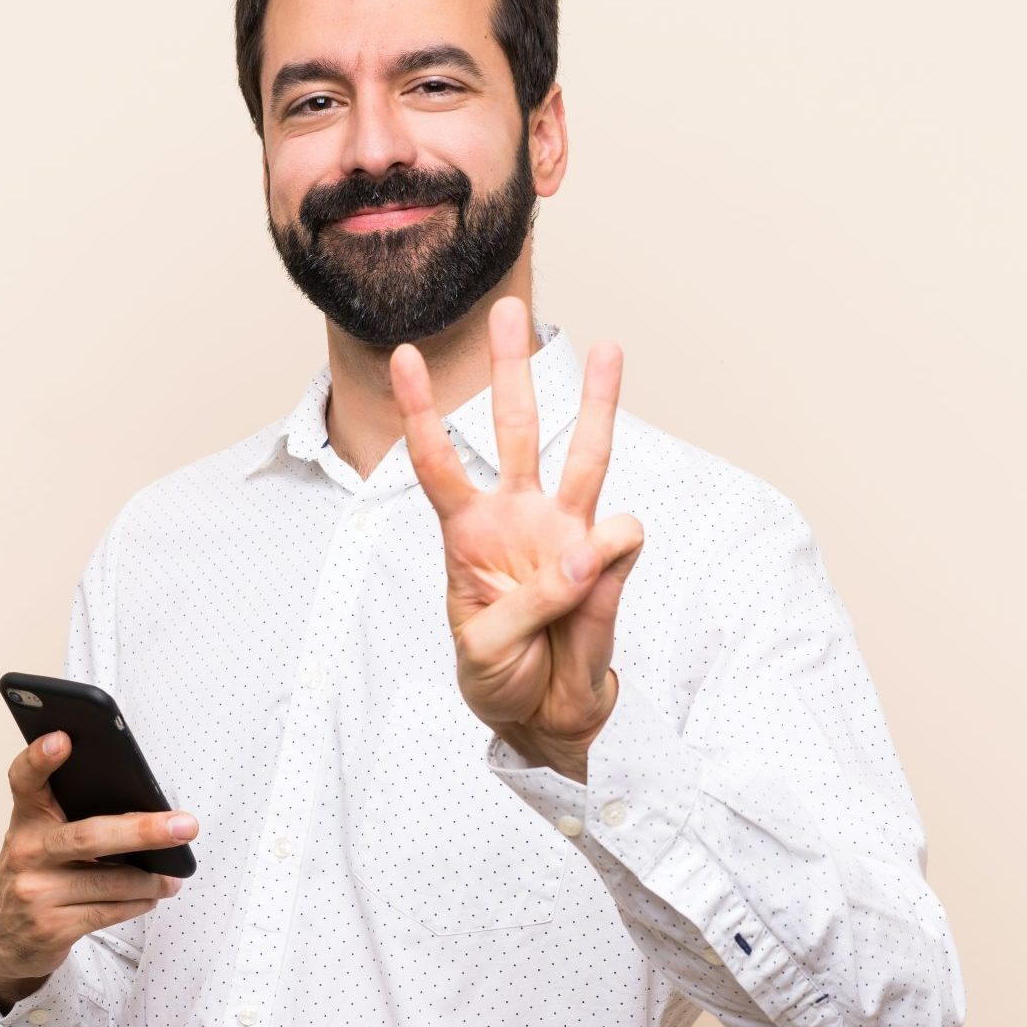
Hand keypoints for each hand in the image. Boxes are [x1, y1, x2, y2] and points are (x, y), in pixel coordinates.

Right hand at [0, 730, 197, 1010]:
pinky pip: (110, 911)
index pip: (25, 779)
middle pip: (90, 836)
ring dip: (153, 879)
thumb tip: (143, 808)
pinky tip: (152, 894)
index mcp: (26, 819)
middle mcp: (27, 853)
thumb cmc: (35, 874)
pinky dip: (139, 902)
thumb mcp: (39, 838)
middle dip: (143, 831)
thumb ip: (70, 816)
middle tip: (185, 826)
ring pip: (112, 882)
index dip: (40, 757)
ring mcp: (37, 892)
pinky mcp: (52, 927)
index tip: (62, 738)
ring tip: (173, 874)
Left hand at [389, 296, 643, 782]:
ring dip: (596, 402)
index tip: (405, 355)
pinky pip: (621, 536)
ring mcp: (565, 533)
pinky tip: (596, 578)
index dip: (423, 411)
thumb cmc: (499, 676)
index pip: (437, 462)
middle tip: (510, 310)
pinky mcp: (608, 561)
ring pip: (584, 454)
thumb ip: (531, 600)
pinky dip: (612, 551)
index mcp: (466, 535)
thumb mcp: (485, 649)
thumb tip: (589, 547)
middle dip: (510, 371)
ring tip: (608, 347)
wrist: (546, 716)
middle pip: (513, 430)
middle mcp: (517, 518)